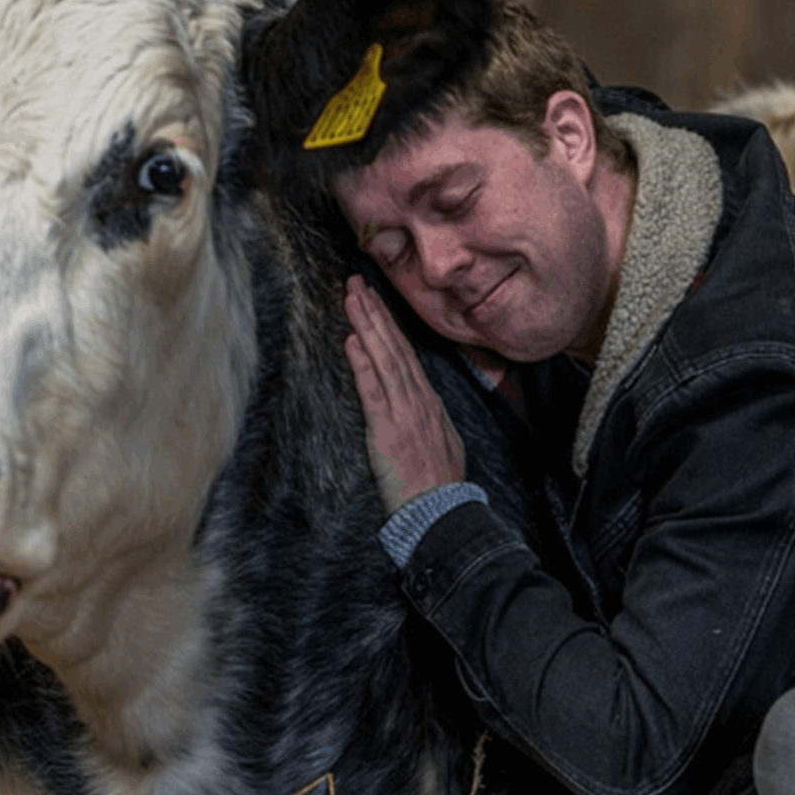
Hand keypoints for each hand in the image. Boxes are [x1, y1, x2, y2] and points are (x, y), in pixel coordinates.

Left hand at [342, 274, 466, 510]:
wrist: (440, 511)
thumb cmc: (439, 484)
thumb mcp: (443, 442)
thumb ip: (428, 417)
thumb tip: (420, 400)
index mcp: (429, 402)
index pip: (405, 354)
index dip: (388, 326)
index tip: (374, 302)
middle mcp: (418, 400)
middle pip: (395, 347)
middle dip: (375, 313)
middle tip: (357, 283)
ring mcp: (404, 411)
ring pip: (384, 359)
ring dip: (367, 326)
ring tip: (352, 298)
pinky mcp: (388, 428)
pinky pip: (373, 389)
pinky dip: (362, 363)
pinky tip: (351, 340)